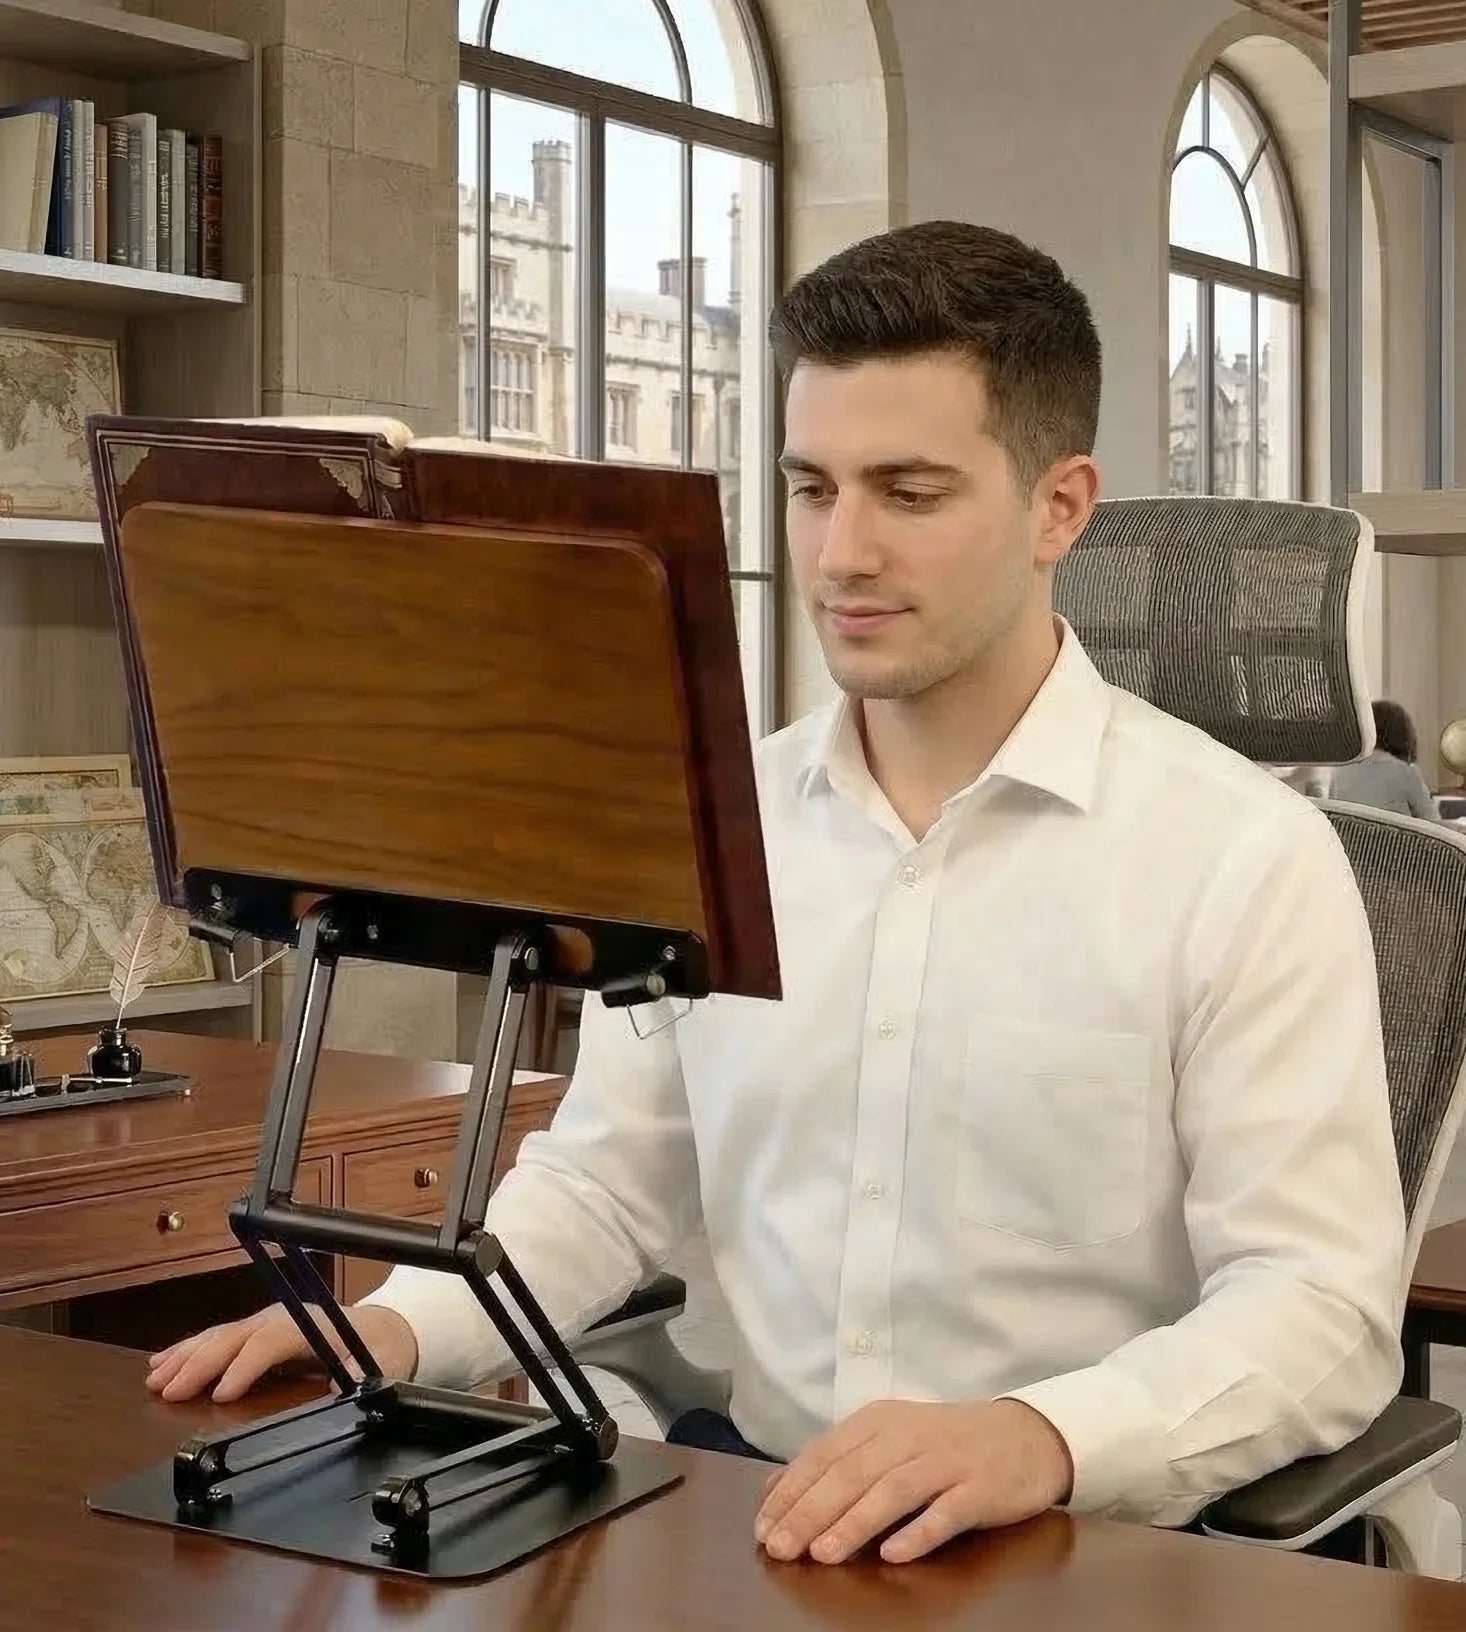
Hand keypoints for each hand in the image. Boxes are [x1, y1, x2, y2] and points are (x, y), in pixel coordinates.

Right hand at [145, 1302, 418, 1403]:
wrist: (383, 1328)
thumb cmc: (378, 1347)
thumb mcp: (380, 1363)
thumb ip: (358, 1373)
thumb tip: (339, 1383)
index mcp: (309, 1325)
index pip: (269, 1342)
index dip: (244, 1367)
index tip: (220, 1394)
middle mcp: (281, 1319)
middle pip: (234, 1337)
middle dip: (199, 1363)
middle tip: (167, 1391)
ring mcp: (265, 1322)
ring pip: (218, 1335)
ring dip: (184, 1357)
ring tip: (155, 1379)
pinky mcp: (256, 1332)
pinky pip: (216, 1338)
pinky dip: (186, 1350)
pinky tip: (160, 1363)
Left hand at [754, 1399, 1072, 1564]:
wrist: (1025, 1436)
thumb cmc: (944, 1444)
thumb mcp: (886, 1440)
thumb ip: (835, 1461)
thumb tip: (773, 1488)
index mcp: (878, 1421)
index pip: (824, 1454)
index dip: (791, 1490)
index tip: (762, 1527)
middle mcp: (907, 1436)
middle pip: (851, 1473)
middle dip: (810, 1512)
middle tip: (780, 1547)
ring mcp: (945, 1461)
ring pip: (892, 1491)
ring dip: (854, 1522)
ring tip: (823, 1554)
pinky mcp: (980, 1489)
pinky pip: (946, 1512)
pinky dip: (918, 1532)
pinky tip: (893, 1553)